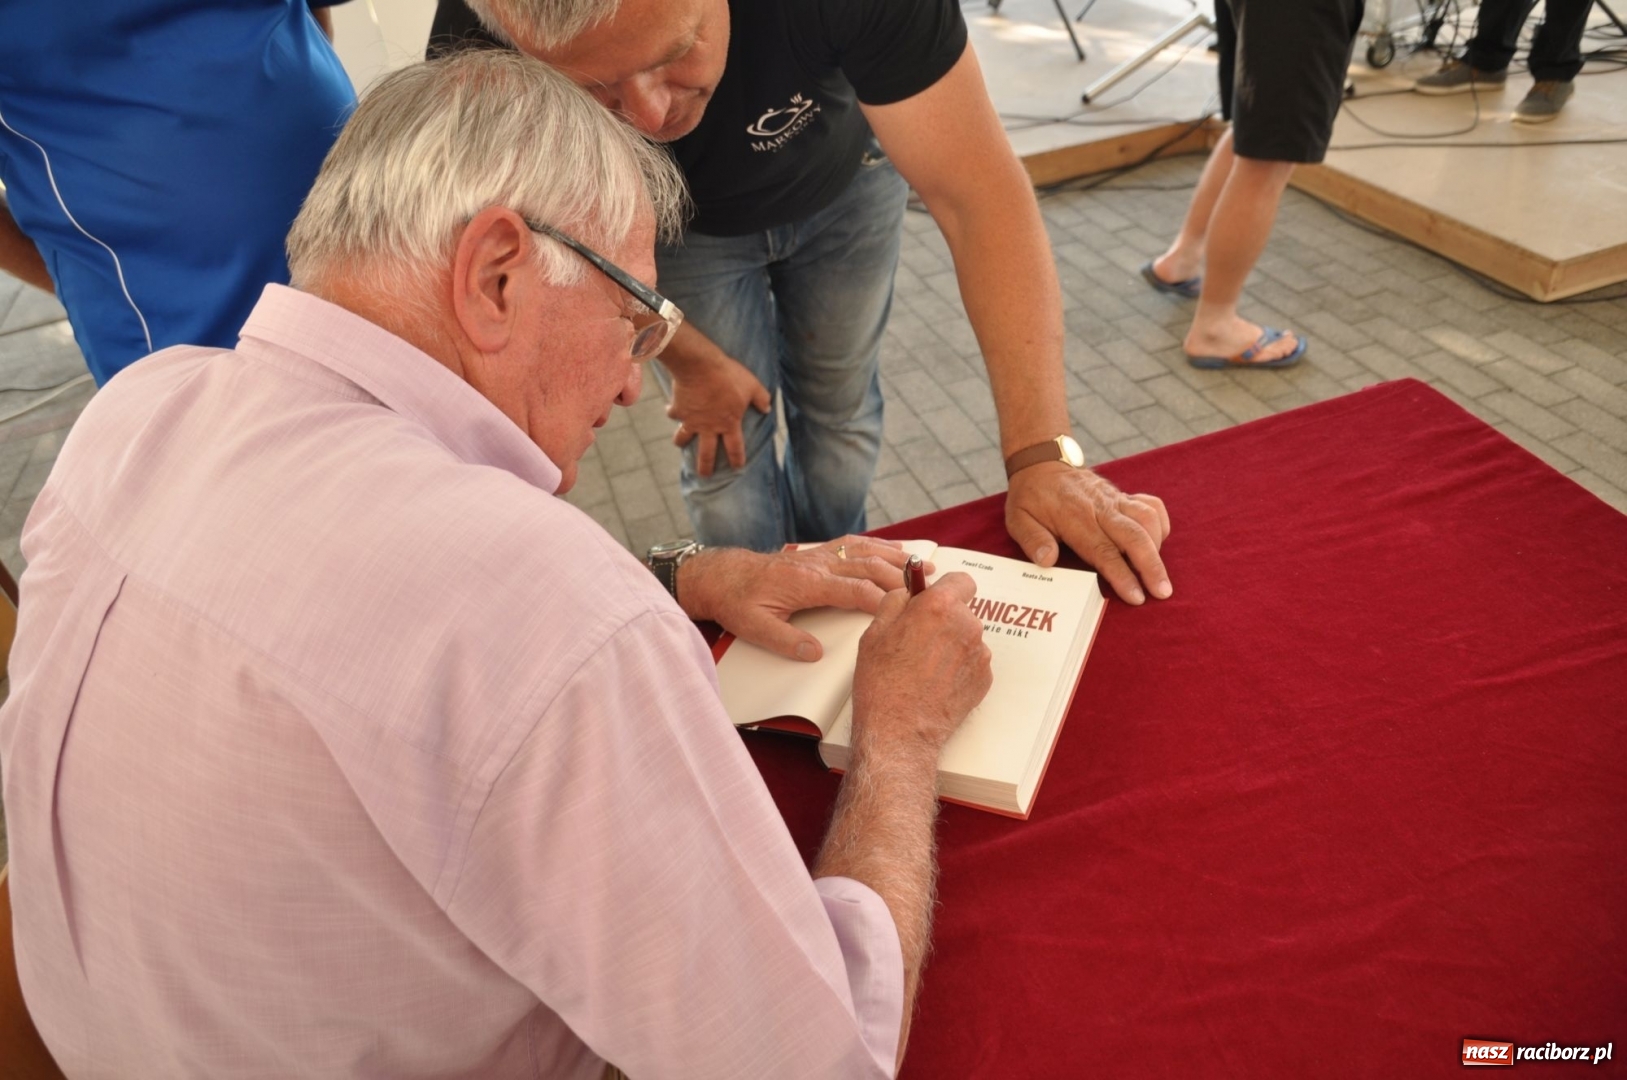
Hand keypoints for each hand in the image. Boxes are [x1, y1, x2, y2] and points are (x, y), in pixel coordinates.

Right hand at [666, 351, 771, 476]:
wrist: (700, 365)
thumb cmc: (729, 376)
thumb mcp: (752, 385)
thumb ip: (761, 399)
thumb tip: (768, 408)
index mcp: (729, 423)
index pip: (735, 448)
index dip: (737, 460)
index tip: (737, 467)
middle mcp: (709, 427)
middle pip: (706, 454)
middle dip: (705, 467)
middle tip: (704, 475)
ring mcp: (691, 420)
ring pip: (683, 438)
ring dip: (681, 442)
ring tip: (680, 444)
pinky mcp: (678, 409)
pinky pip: (673, 414)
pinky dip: (671, 412)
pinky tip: (671, 410)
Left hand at [679, 537, 917, 659]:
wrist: (720, 577)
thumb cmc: (737, 602)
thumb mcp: (755, 628)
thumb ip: (785, 641)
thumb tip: (814, 653)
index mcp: (806, 583)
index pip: (854, 590)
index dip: (883, 599)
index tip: (907, 609)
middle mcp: (817, 564)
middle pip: (868, 566)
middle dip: (901, 576)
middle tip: (930, 587)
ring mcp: (818, 555)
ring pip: (865, 551)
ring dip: (896, 557)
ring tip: (924, 564)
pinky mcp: (816, 552)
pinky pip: (853, 543)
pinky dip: (877, 545)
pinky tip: (894, 549)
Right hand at [850, 573, 992, 754]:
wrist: (899, 730)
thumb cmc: (883, 683)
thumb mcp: (875, 631)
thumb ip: (896, 601)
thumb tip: (909, 592)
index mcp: (939, 607)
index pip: (961, 580)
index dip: (946, 588)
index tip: (934, 598)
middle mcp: (966, 625)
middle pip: (962, 611)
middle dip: (944, 620)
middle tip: (919, 640)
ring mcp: (979, 653)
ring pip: (968, 637)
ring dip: (952, 645)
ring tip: (925, 667)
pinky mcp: (985, 678)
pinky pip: (973, 662)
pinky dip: (959, 668)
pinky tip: (937, 682)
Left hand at [1005, 463, 1171, 604]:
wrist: (1042, 462)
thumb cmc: (1030, 496)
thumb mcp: (1018, 519)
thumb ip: (1033, 540)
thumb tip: (1048, 560)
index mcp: (1075, 517)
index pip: (1104, 550)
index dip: (1122, 574)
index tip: (1136, 596)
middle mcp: (1100, 508)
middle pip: (1134, 537)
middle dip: (1151, 566)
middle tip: (1163, 592)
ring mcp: (1115, 499)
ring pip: (1147, 519)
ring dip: (1158, 548)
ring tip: (1161, 576)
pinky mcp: (1123, 495)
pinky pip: (1151, 506)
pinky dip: (1160, 524)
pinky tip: (1158, 543)